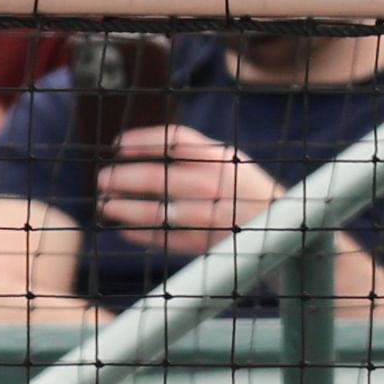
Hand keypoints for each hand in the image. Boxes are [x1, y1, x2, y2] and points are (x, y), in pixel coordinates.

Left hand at [97, 124, 281, 258]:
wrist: (281, 224)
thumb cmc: (243, 189)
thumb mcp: (229, 162)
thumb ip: (194, 156)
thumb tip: (146, 149)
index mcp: (221, 158)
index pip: (177, 141)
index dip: (143, 140)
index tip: (117, 145)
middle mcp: (216, 184)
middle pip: (159, 176)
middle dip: (124, 178)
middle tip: (102, 180)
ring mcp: (211, 215)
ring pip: (158, 212)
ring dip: (125, 209)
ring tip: (105, 205)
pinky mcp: (206, 243)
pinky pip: (165, 239)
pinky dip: (140, 234)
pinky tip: (121, 230)